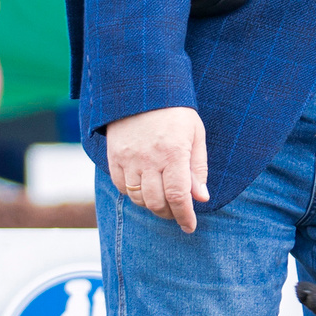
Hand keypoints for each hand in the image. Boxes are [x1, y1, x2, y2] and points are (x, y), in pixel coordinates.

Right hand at [106, 106, 208, 232]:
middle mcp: (149, 158)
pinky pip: (121, 187)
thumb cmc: (175, 112)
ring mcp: (128, 158)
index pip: (178, 196)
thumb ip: (198, 168)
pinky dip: (133, 194)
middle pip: (156, 202)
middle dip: (169, 214)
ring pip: (138, 198)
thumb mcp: (195, 134)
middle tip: (178, 213)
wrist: (141, 89)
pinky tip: (144, 188)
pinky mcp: (113, 156)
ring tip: (163, 200)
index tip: (190, 227)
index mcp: (173, 152)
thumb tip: (201, 198)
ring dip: (152, 206)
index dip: (185, 216)